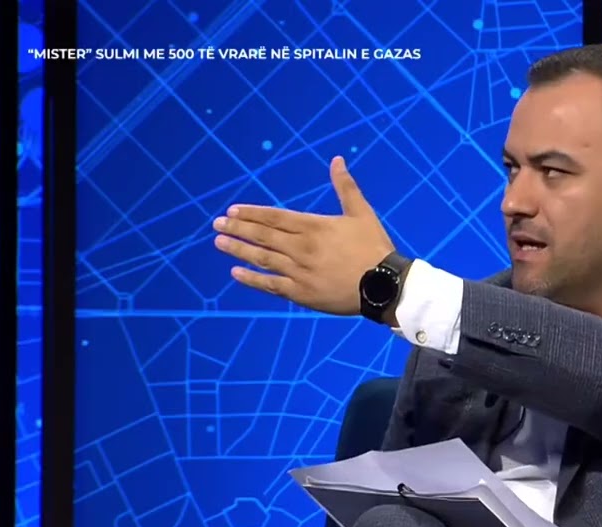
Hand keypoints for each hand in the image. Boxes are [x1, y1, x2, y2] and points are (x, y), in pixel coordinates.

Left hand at [213, 156, 394, 315]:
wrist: (384, 285)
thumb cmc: (374, 247)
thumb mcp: (361, 213)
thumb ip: (346, 187)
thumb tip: (337, 159)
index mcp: (314, 226)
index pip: (274, 217)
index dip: (251, 214)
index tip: (232, 211)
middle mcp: (302, 247)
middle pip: (263, 236)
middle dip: (237, 229)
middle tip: (217, 224)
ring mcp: (300, 271)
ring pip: (262, 258)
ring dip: (239, 249)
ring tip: (219, 243)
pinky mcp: (302, 293)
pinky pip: (271, 285)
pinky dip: (252, 279)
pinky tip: (236, 272)